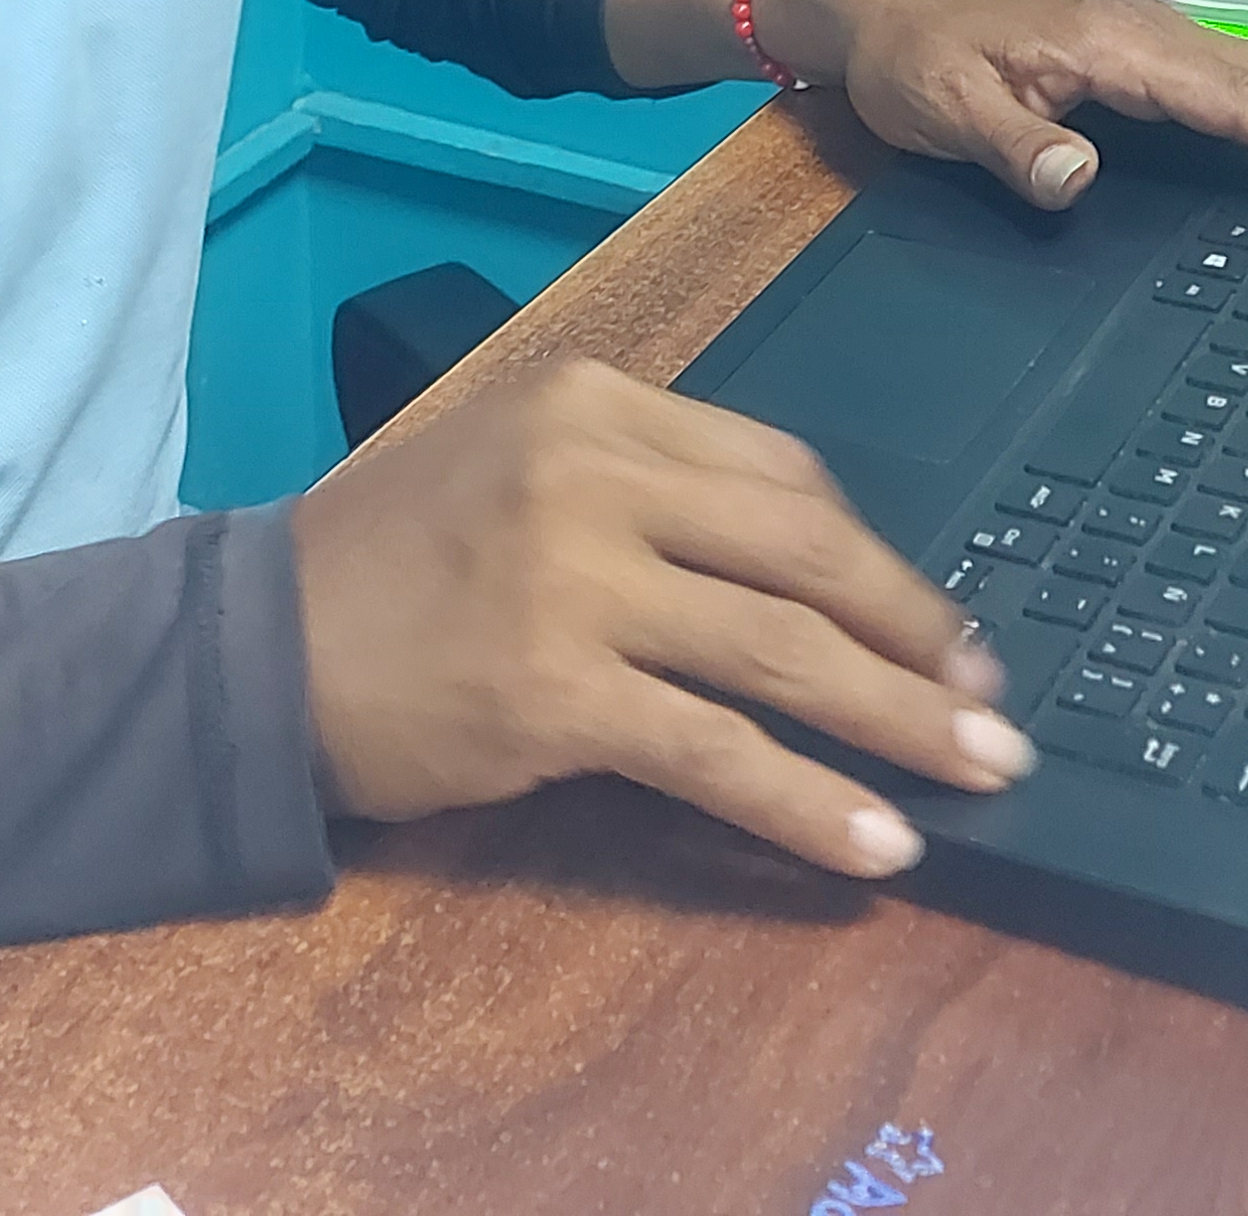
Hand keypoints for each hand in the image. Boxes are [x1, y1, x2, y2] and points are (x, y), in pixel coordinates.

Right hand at [290, 358, 1034, 876]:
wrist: (253, 649)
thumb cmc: (390, 564)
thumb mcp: (516, 467)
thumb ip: (640, 491)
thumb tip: (800, 572)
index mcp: (595, 401)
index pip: (780, 471)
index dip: (874, 555)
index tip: (937, 623)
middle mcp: (593, 472)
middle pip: (805, 547)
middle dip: (916, 631)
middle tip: (993, 700)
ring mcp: (574, 579)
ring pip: (780, 650)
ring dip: (899, 719)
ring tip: (981, 772)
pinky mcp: (554, 691)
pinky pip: (716, 752)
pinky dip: (808, 804)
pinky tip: (875, 847)